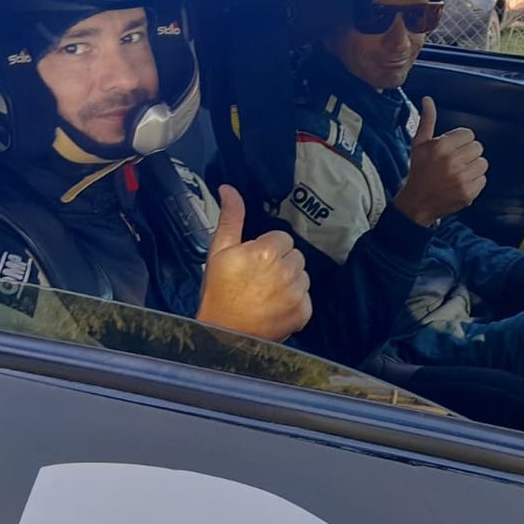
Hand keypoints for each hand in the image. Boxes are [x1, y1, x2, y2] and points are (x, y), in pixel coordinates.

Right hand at [196, 185, 311, 340]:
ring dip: (289, 281)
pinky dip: (294, 302)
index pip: (282, 238)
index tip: (254, 262)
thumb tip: (229, 189)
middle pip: (294, 256)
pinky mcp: (303, 313)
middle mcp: (286, 270)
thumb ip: (230, 217)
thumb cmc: (218, 293)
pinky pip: (306, 298)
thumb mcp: (219, 252)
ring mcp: (297, 293)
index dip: (267, 249)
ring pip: (302, 276)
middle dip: (280, 263)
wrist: (222, 335)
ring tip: (266, 293)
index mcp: (267, 251)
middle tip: (259, 278)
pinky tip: (275, 307)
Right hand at [393, 96, 488, 226]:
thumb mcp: (419, 144)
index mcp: (441, 146)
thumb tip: (428, 99)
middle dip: (467, 153)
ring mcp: (461, 178)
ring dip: (473, 167)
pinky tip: (461, 183)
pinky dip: (474, 182)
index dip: (460, 141)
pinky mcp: (468, 193)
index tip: (451, 149)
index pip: (468, 134)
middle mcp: (452, 161)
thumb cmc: (419, 171)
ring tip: (459, 172)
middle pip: (477, 147)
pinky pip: (483, 179)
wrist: (417, 203)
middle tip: (455, 161)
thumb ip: (427, 120)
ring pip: (483, 163)